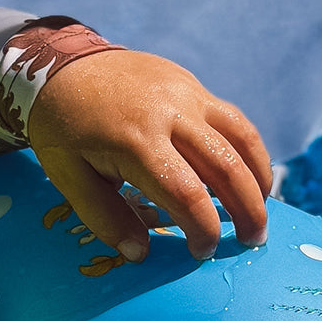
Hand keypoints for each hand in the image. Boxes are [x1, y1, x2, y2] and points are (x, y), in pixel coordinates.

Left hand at [26, 50, 271, 261]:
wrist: (59, 65)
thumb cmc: (62, 130)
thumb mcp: (70, 179)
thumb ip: (107, 219)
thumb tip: (140, 255)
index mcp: (136, 141)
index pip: (186, 194)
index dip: (202, 229)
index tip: (202, 252)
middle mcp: (169, 113)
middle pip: (225, 166)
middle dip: (246, 209)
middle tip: (252, 241)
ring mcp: (186, 94)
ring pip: (240, 137)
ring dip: (259, 178)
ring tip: (262, 210)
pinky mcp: (191, 85)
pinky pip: (232, 119)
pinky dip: (249, 149)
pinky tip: (251, 175)